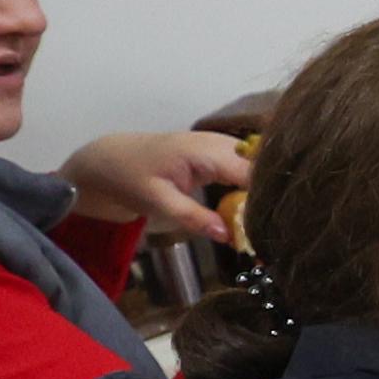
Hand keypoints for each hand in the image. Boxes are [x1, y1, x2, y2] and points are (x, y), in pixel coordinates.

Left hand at [58, 129, 249, 245]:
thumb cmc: (130, 177)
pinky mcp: (218, 151)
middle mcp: (219, 142)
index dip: (264, 200)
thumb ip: (193, 217)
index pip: (252, 174)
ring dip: (260, 191)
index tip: (267, 228)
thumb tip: (229, 236)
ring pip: (257, 166)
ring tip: (262, 221)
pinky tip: (248, 207)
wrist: (110, 158)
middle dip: (268, 196)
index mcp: (205, 151)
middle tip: (268, 229)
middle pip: (261, 168)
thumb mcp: (157, 202)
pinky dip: (249, 185)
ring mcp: (220, 144)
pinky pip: (244, 166)